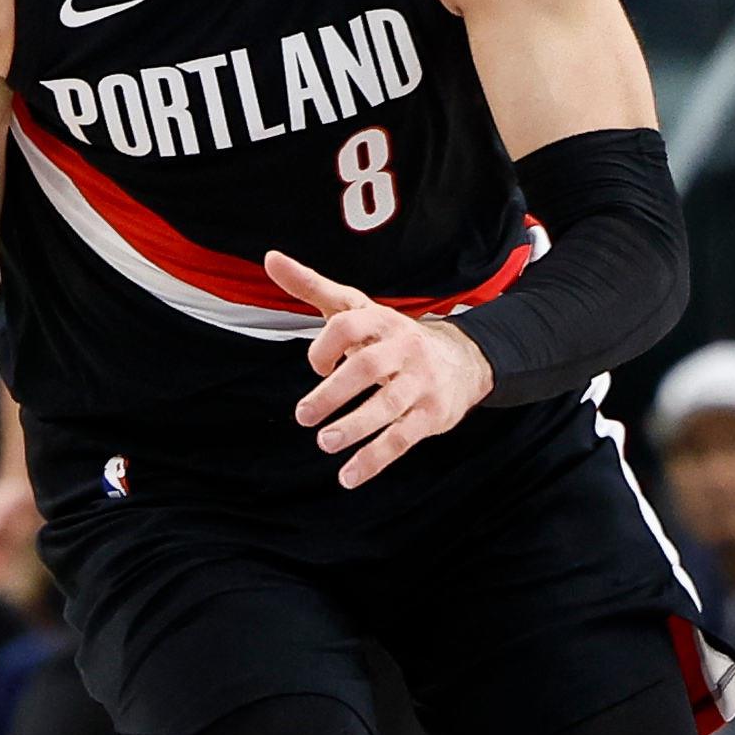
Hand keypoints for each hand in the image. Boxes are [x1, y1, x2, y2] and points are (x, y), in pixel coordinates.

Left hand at [269, 251, 494, 488]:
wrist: (463, 359)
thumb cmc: (391, 335)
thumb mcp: (355, 307)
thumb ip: (312, 286)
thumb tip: (271, 258)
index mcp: (382, 321)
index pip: (351, 325)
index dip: (326, 345)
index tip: (314, 365)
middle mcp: (404, 350)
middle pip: (368, 367)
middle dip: (334, 392)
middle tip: (303, 416)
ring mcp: (420, 384)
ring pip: (387, 406)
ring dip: (355, 427)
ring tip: (325, 442)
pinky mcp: (431, 416)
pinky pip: (402, 440)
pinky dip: (375, 460)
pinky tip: (348, 476)